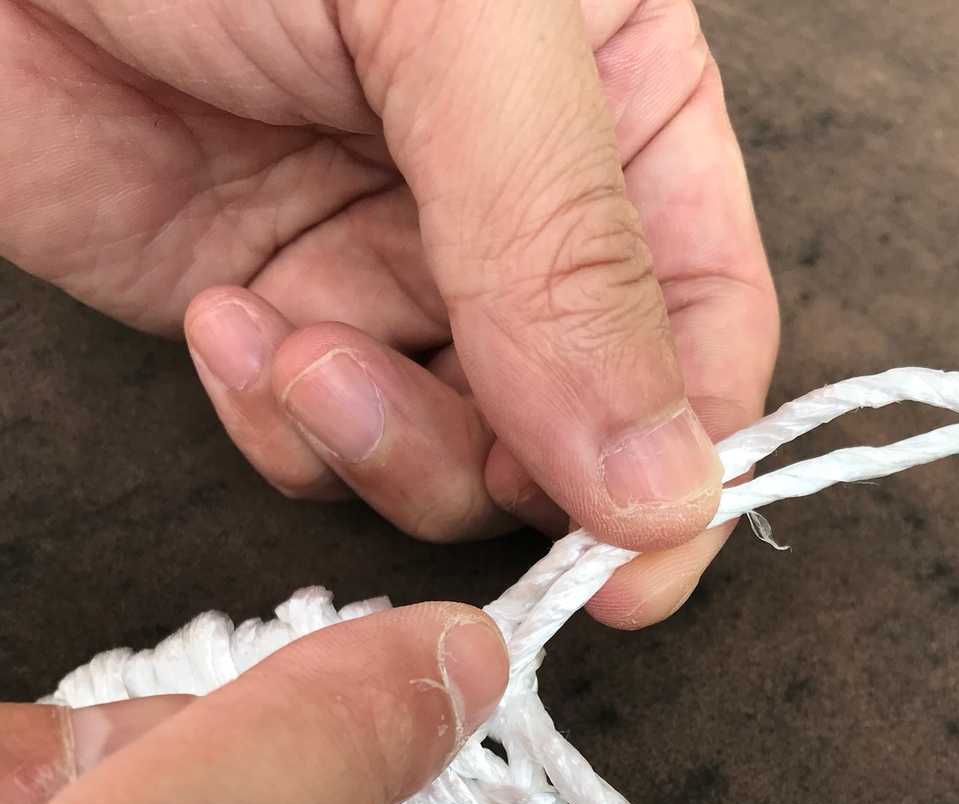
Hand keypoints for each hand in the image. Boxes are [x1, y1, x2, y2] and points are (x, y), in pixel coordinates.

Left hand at [1, 0, 777, 627]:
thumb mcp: (452, 20)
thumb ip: (568, 251)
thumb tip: (668, 483)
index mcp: (618, 105)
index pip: (707, 322)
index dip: (690, 460)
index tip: (634, 565)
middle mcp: (519, 211)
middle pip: (581, 426)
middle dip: (506, 463)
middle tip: (416, 414)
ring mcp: (394, 272)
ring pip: (453, 461)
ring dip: (382, 446)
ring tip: (292, 343)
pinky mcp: (276, 321)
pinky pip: (320, 451)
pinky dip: (277, 430)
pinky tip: (222, 320)